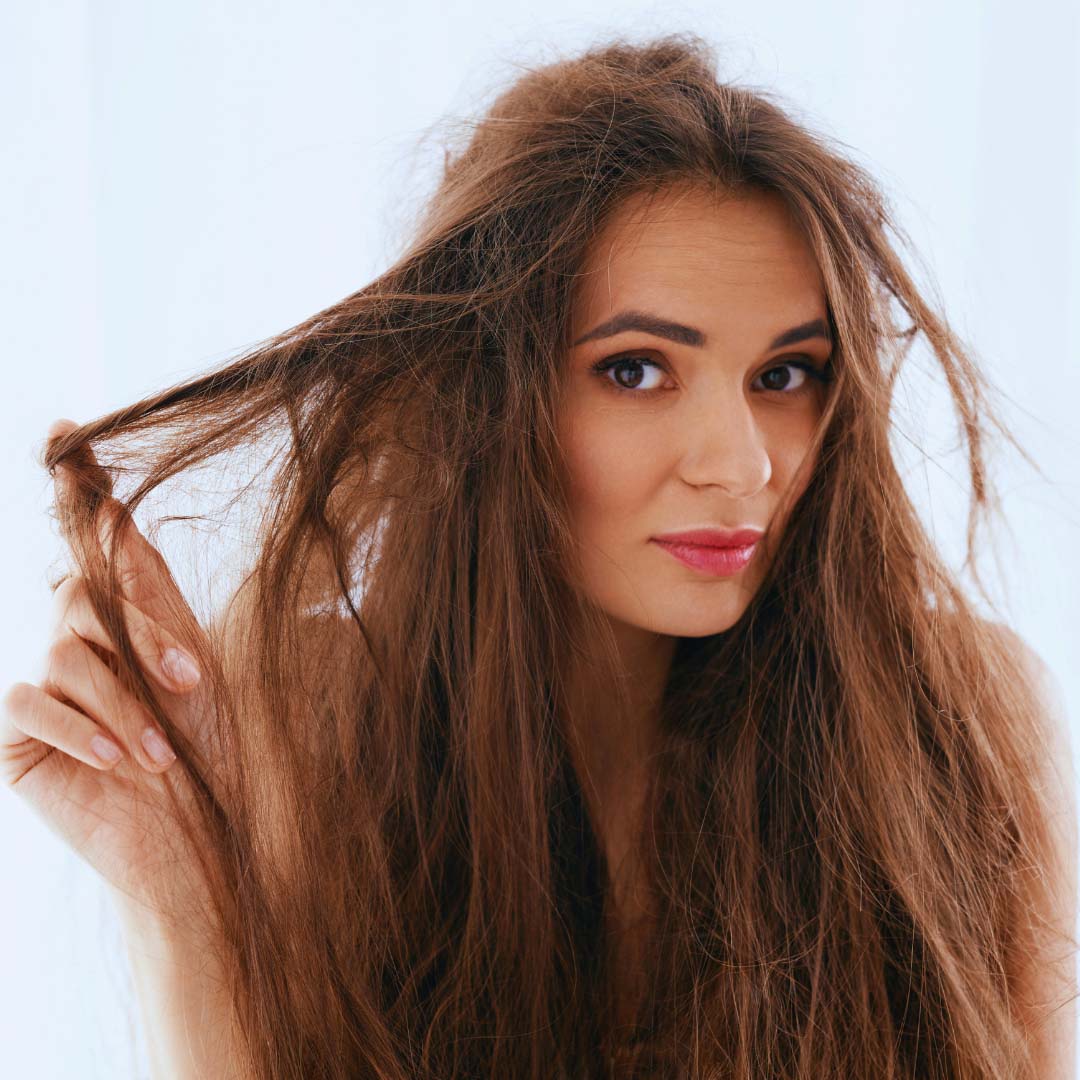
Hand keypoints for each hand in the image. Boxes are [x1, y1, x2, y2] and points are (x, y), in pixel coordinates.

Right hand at [2, 419, 217, 929]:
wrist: (214, 847)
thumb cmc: (239, 764)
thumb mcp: (256, 677)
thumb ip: (263, 613)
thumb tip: (326, 553)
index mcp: (150, 618)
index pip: (108, 542)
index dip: (84, 489)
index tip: (71, 428)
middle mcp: (96, 642)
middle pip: (85, 589)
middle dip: (142, 630)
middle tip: (194, 681)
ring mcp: (55, 688)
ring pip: (64, 651)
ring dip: (122, 697)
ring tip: (163, 749)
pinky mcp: (24, 738)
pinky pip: (28, 703)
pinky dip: (79, 725)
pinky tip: (121, 758)